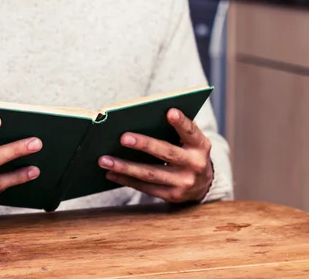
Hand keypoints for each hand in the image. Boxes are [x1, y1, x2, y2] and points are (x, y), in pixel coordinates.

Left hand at [98, 108, 212, 203]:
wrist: (203, 185)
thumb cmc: (189, 152)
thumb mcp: (191, 140)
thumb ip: (176, 129)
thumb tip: (146, 116)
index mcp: (200, 145)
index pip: (191, 131)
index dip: (181, 123)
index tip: (170, 112)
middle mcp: (195, 164)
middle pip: (166, 153)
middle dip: (144, 144)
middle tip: (123, 138)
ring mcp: (184, 182)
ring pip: (150, 173)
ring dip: (125, 166)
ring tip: (104, 159)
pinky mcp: (172, 195)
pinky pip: (146, 187)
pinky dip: (126, 180)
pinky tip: (111, 172)